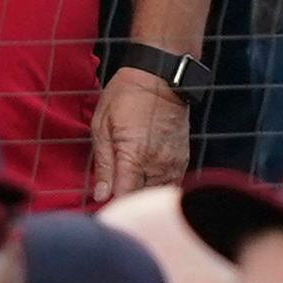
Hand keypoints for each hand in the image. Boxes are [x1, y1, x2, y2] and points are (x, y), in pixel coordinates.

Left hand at [92, 68, 190, 202]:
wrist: (160, 75)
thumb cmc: (126, 95)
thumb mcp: (102, 125)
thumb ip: (103, 164)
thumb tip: (100, 195)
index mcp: (134, 156)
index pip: (124, 198)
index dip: (111, 206)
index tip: (101, 204)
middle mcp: (157, 164)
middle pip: (141, 199)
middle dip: (125, 201)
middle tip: (111, 193)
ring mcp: (173, 163)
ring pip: (156, 194)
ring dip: (141, 195)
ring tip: (127, 185)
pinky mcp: (182, 160)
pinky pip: (170, 185)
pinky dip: (156, 186)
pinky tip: (144, 179)